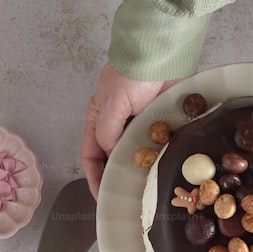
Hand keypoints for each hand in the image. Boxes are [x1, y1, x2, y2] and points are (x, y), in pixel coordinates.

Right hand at [81, 63, 179, 199]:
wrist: (162, 54)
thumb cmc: (131, 73)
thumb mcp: (111, 105)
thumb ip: (107, 133)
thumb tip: (111, 155)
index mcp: (98, 121)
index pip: (90, 157)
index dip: (94, 178)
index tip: (102, 196)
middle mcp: (117, 125)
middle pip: (113, 159)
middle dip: (117, 177)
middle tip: (125, 196)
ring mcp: (139, 124)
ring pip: (135, 155)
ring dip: (139, 169)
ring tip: (143, 186)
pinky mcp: (159, 122)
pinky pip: (156, 146)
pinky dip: (157, 157)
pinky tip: (160, 168)